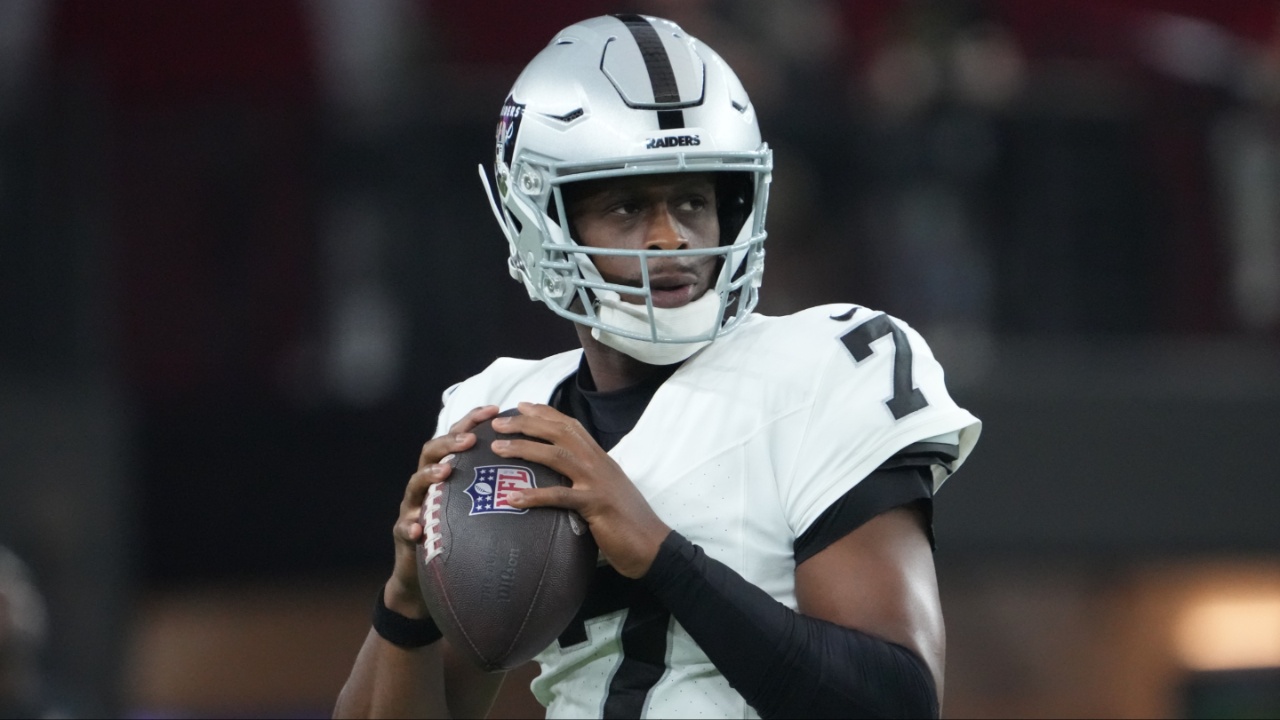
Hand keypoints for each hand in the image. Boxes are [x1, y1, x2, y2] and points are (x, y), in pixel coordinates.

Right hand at [386, 404, 500, 616]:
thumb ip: (499, 485)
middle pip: (431, 451)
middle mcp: (427, 484)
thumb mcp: (481, 505)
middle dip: (449, 441)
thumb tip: (543, 469)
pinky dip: (410, 525)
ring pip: (414, 484)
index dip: (474, 420)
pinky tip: (418, 527)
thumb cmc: (462, 534)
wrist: (427, 574)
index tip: (496, 409)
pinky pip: (404, 528)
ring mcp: (412, 507)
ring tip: (445, 471)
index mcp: (448, 471)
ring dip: (428, 475)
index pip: (458, 437)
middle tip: (470, 439)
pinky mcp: (404, 534)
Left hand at [491, 401, 671, 578]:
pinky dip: (535, 496)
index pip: (570, 426)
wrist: (652, 544)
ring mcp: (596, 482)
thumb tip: (563, 475)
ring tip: (497, 448)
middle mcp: (597, 463)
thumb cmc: (627, 520)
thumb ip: (586, 476)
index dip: (545, 413)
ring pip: (557, 455)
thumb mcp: (605, 488)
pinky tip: (513, 498)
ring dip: (524, 449)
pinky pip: (560, 497)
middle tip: (498, 423)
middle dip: (527, 424)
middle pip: (559, 433)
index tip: (521, 406)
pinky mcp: (595, 505)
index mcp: (599, 458)